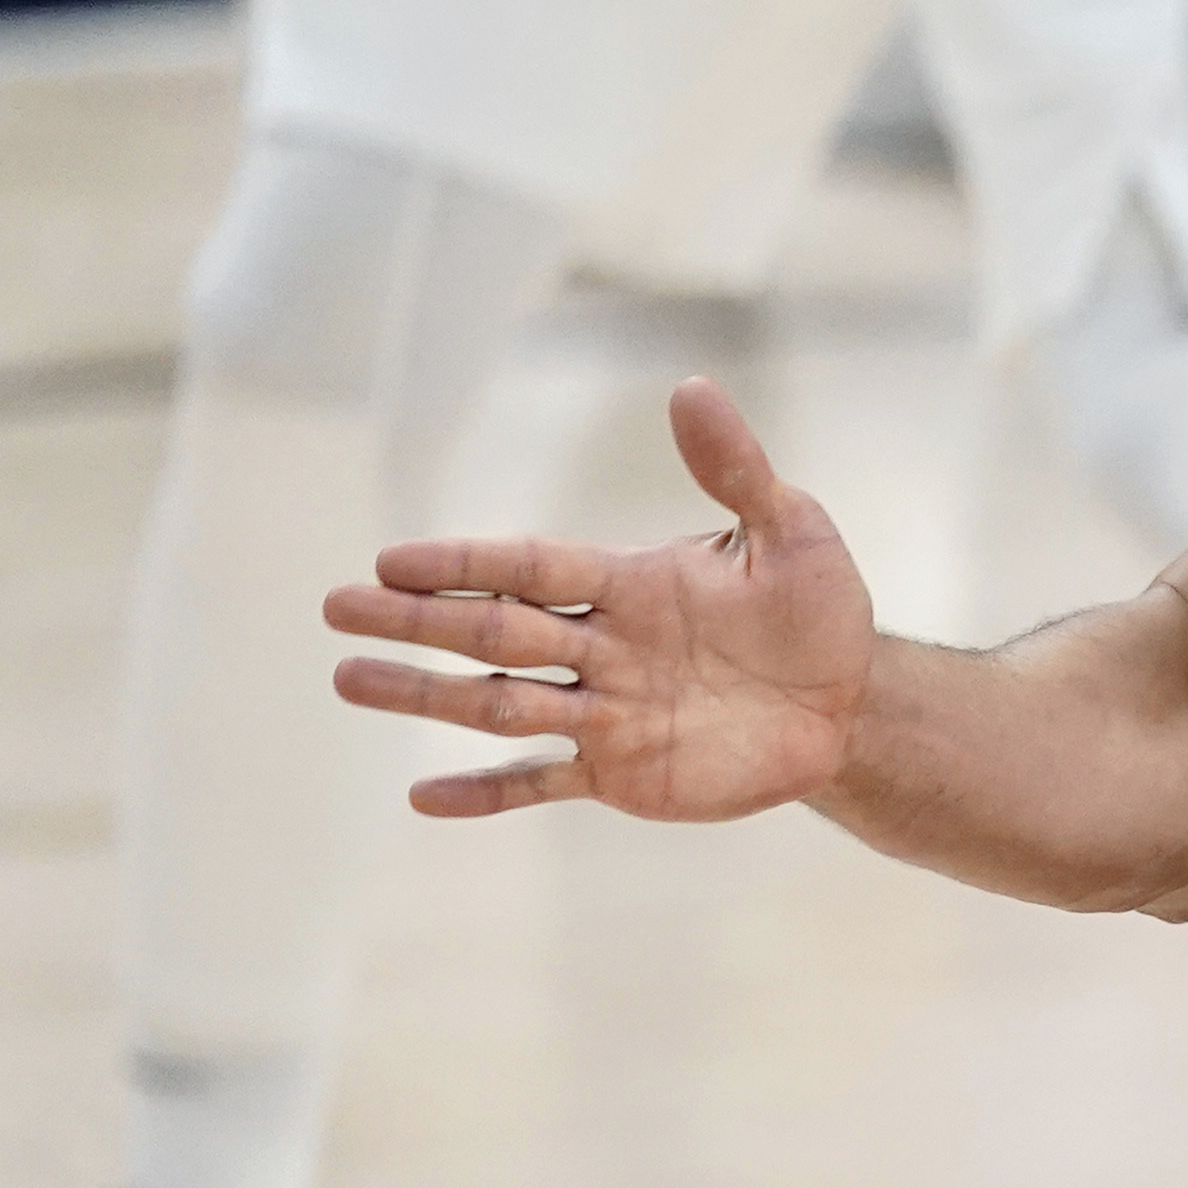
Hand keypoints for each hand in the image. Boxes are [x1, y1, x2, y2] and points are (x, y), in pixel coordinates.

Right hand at [322, 379, 876, 819]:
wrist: (851, 702)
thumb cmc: (819, 610)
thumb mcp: (792, 532)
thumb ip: (736, 470)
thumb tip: (691, 388)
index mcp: (629, 584)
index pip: (531, 567)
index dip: (465, 564)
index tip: (391, 560)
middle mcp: (603, 647)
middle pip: (494, 632)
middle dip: (419, 620)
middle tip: (336, 607)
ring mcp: (606, 713)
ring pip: (499, 704)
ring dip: (427, 694)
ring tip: (349, 678)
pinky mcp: (624, 774)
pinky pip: (542, 784)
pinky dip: (487, 793)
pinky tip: (423, 799)